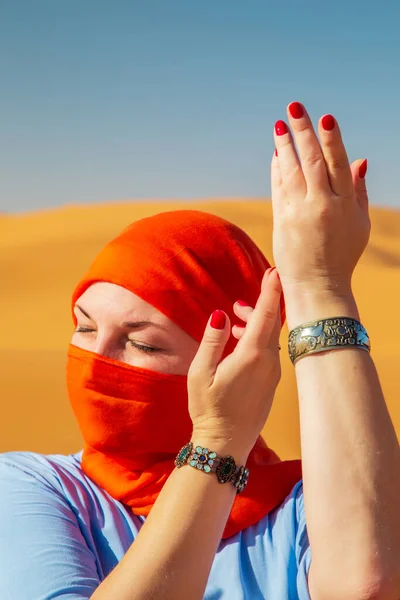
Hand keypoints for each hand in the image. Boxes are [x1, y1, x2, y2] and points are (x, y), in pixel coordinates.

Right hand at [187, 268, 281, 462]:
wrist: (226, 444)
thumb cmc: (209, 408)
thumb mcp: (201, 371)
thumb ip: (212, 340)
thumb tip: (221, 314)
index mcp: (252, 356)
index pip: (267, 314)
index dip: (271, 290)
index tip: (274, 271)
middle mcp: (269, 362)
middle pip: (270, 324)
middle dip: (259, 307)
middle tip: (238, 304)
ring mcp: (273, 374)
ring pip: (270, 338)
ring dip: (256, 325)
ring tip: (234, 322)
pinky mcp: (271, 383)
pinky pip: (269, 352)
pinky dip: (257, 340)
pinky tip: (239, 344)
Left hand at [272, 102, 369, 325]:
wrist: (317, 285)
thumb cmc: (342, 254)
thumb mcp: (359, 224)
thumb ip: (358, 190)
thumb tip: (360, 159)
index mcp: (345, 204)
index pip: (338, 165)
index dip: (331, 140)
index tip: (325, 117)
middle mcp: (321, 206)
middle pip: (311, 162)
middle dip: (302, 132)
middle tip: (294, 108)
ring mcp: (299, 213)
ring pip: (291, 171)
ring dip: (285, 146)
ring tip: (280, 126)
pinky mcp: (282, 221)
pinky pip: (278, 188)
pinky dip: (277, 169)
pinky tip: (277, 153)